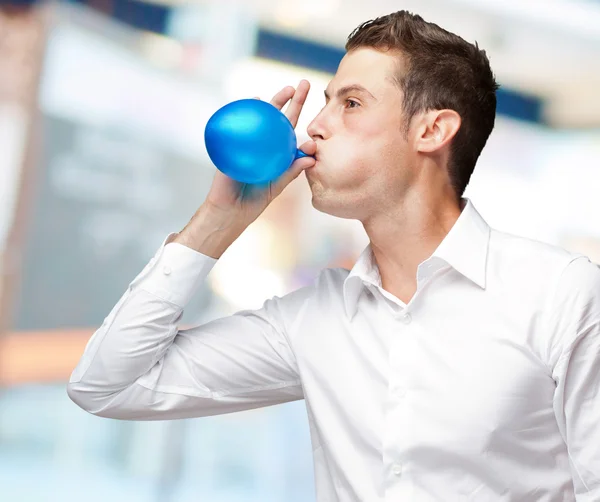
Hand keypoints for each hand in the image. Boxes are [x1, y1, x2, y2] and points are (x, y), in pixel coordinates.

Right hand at [204, 80, 315, 224]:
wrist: (230, 210)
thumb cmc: (255, 200)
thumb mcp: (278, 184)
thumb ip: (292, 170)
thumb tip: (311, 155)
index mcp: (276, 150)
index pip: (290, 128)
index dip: (302, 115)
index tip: (315, 110)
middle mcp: (263, 142)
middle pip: (278, 116)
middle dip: (292, 99)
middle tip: (303, 84)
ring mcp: (247, 140)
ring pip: (260, 116)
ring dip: (273, 101)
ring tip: (285, 90)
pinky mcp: (232, 143)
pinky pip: (239, 124)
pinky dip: (245, 110)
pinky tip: (254, 100)